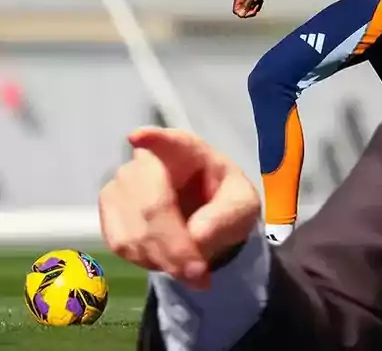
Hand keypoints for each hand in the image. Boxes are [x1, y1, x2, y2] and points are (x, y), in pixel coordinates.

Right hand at [98, 127, 260, 289]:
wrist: (208, 224)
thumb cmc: (226, 203)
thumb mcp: (242, 207)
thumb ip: (226, 217)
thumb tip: (196, 234)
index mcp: (187, 150)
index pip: (168, 140)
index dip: (153, 139)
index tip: (140, 137)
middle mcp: (149, 161)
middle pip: (151, 204)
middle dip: (173, 244)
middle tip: (198, 273)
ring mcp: (123, 185)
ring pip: (133, 229)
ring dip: (162, 258)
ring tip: (192, 272)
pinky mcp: (110, 212)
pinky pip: (121, 243)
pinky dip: (146, 260)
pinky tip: (167, 263)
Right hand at [232, 0, 268, 17]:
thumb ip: (247, 4)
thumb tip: (241, 14)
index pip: (236, 10)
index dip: (243, 13)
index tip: (251, 10)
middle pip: (242, 11)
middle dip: (250, 11)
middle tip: (257, 6)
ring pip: (247, 8)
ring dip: (254, 7)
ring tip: (259, 1)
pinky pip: (251, 5)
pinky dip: (256, 4)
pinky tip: (260, 0)